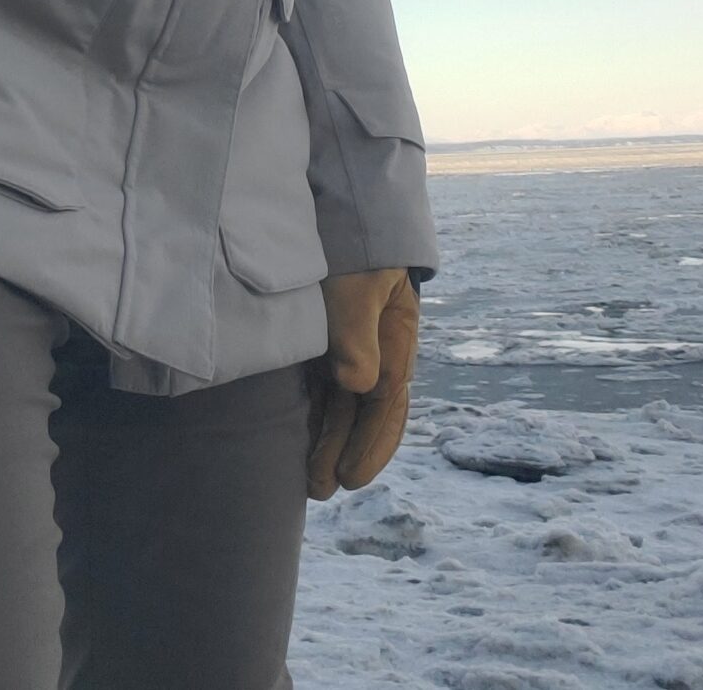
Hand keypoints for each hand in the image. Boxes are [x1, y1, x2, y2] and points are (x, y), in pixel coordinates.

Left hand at [305, 266, 417, 496]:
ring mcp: (353, 348)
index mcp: (396, 341)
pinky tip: (306, 441)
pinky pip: (325, 389)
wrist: (341, 213)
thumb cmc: (355, 252)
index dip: (369, 444)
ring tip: (312, 482)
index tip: (350, 477)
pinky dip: (319, 417)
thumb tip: (358, 385)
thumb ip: (356, 333)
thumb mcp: (357, 288)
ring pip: (345, 406)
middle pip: (365, 413)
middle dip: (346, 453)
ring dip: (331, 443)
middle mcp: (379, 351)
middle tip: (322, 490)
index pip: (386, 405)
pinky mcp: (327, 343)